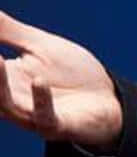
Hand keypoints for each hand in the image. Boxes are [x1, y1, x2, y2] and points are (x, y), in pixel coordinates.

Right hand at [0, 11, 122, 150]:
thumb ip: (9, 31)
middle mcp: (12, 99)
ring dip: (0, 84)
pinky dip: (41, 100)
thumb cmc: (71, 73)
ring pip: (8, 105)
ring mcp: (33, 115)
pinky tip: (39, 81)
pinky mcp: (57, 125)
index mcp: (5, 79)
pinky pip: (45, 116)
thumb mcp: (40, 46)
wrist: (107, 100)